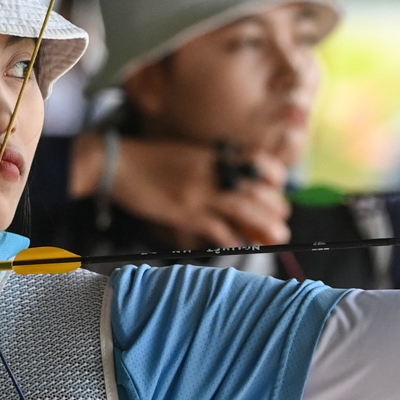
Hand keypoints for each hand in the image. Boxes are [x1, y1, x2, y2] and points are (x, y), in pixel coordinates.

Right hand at [74, 135, 291, 247]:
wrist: (116, 163)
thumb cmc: (148, 159)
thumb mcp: (186, 154)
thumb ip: (210, 164)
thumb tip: (231, 180)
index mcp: (212, 154)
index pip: (257, 163)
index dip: (274, 177)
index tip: (278, 188)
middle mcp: (210, 172)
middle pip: (255, 190)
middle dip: (274, 206)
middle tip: (283, 219)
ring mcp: (198, 193)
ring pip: (243, 210)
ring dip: (264, 225)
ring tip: (278, 236)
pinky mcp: (184, 212)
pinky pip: (217, 229)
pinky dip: (232, 239)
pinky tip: (240, 245)